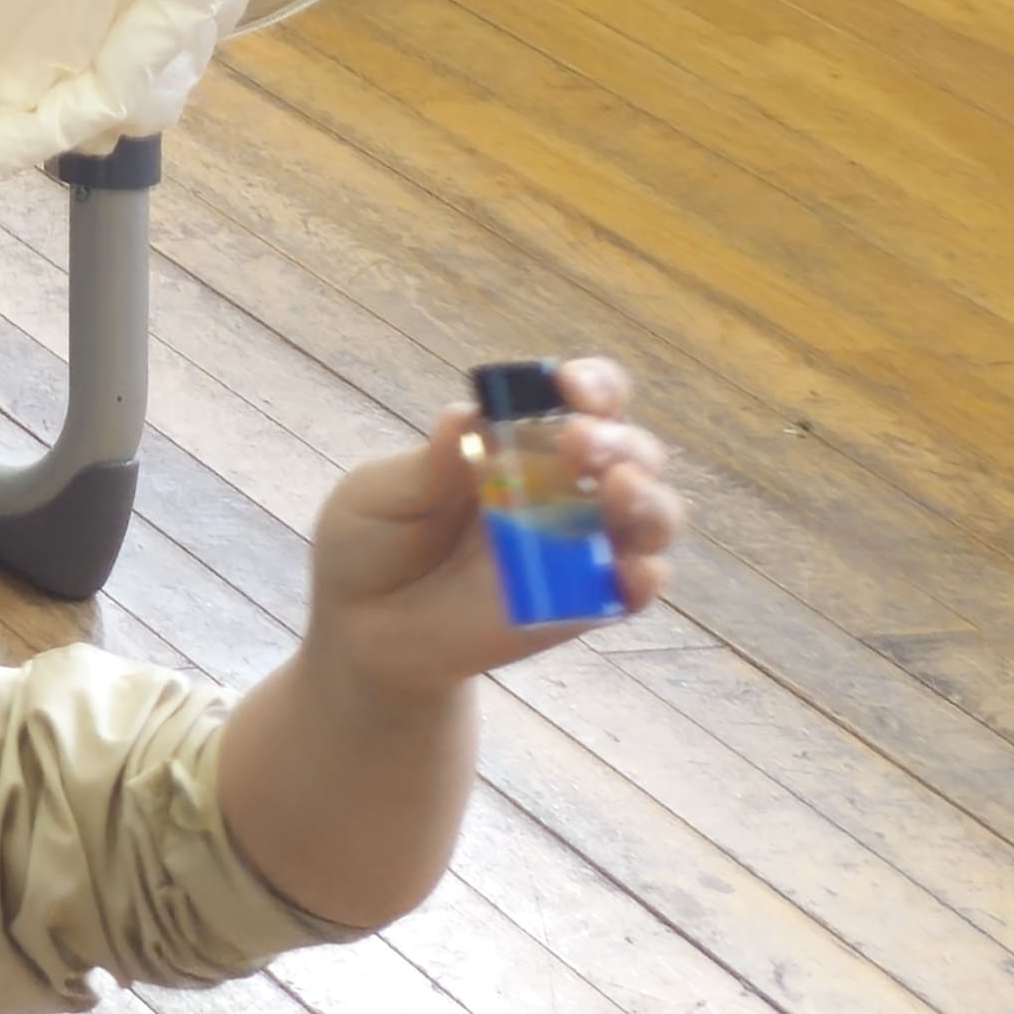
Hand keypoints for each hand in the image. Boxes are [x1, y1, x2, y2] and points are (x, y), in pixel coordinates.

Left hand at [306, 356, 683, 690]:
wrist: (362, 629)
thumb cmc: (372, 544)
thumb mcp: (382, 495)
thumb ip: (427, 464)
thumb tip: (464, 412)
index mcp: (523, 444)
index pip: (583, 402)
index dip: (593, 385)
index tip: (569, 385)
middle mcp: (567, 489)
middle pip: (631, 453)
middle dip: (617, 440)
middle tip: (578, 441)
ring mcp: (581, 547)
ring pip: (651, 516)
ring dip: (648, 499)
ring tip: (617, 487)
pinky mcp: (584, 604)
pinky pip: (634, 589)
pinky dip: (644, 577)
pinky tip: (635, 568)